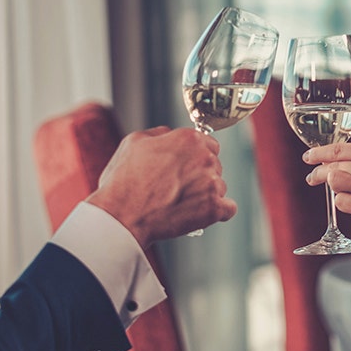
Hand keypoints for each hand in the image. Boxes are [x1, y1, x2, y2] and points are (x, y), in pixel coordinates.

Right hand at [86, 127, 236, 245]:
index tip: (187, 167)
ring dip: (206, 194)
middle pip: (215, 165)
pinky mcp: (214, 209)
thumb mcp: (134, 142)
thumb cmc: (124, 181)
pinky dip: (217, 212)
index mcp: (189, 139)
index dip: (197, 156)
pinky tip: (202, 213)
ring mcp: (211, 184)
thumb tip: (170, 134)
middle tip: (180, 187)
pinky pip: (228, 209)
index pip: (209, 144)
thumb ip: (159, 134)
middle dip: (201, 175)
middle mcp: (204, 158)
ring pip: (219, 187)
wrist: (122, 216)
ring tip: (182, 202)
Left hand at [303, 142, 350, 240]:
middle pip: (332, 167)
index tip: (308, 157)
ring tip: (342, 192)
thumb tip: (324, 159)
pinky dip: (343, 204)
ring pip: (334, 182)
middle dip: (318, 174)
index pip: (338, 149)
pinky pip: (341, 202)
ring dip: (334, 188)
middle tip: (312, 179)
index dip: (318, 153)